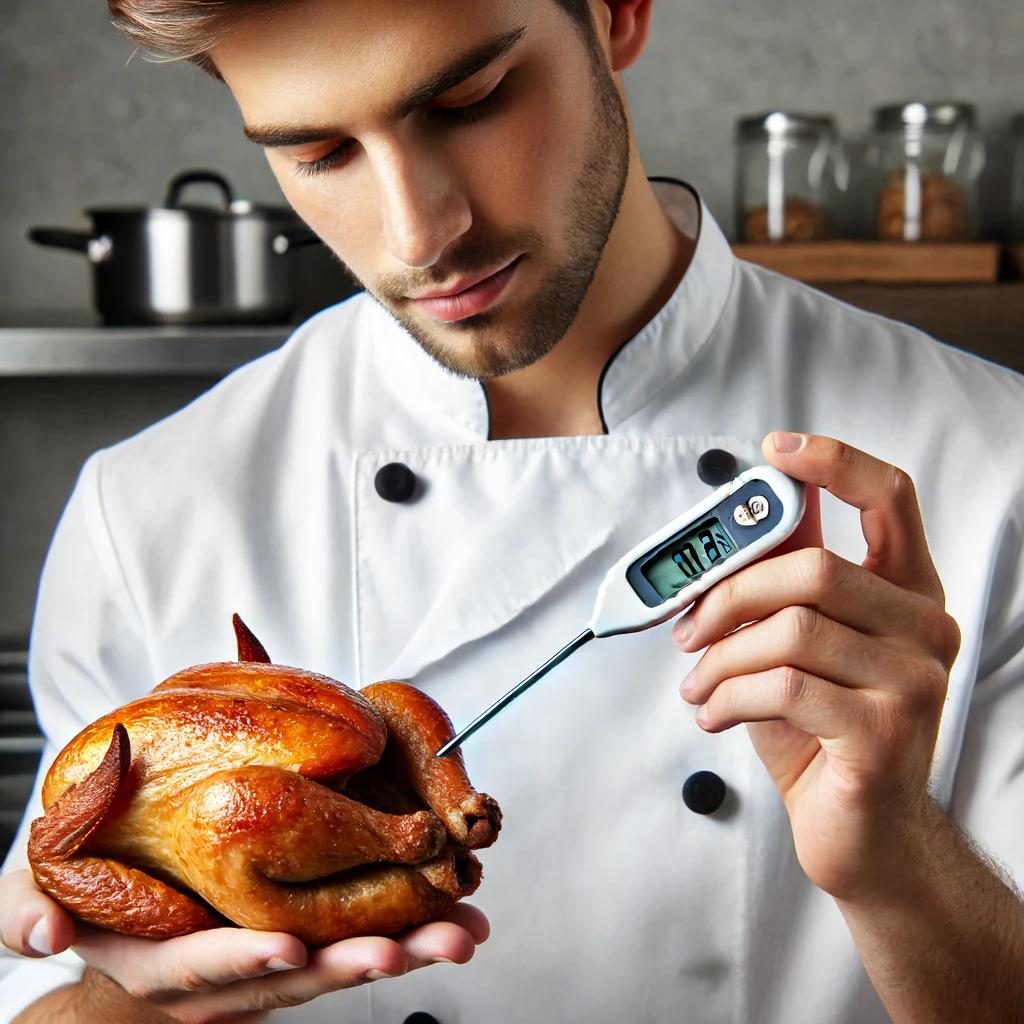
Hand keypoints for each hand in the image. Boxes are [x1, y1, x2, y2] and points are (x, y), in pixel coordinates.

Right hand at [0, 868, 487, 1022]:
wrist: (118, 922)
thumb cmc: (86, 900)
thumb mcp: (34, 897)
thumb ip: (27, 911)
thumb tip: (45, 929)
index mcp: (159, 965)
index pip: (197, 970)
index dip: (237, 961)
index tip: (282, 949)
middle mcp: (221, 979)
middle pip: (289, 979)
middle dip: (349, 965)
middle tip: (407, 949)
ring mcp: (264, 965)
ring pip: (334, 964)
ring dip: (400, 949)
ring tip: (456, 935)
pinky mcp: (297, 943)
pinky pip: (353, 940)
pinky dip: (406, 932)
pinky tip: (453, 921)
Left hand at [673, 432, 960, 903]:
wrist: (862, 834)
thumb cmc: (823, 733)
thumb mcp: (799, 647)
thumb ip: (784, 584)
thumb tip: (742, 518)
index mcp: (906, 592)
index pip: (890, 497)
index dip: (833, 462)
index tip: (775, 450)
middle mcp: (924, 627)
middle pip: (814, 567)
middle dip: (729, 594)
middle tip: (686, 629)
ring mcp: (914, 681)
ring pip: (790, 629)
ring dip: (719, 656)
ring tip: (697, 683)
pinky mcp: (885, 733)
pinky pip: (782, 686)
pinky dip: (727, 696)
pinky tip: (713, 715)